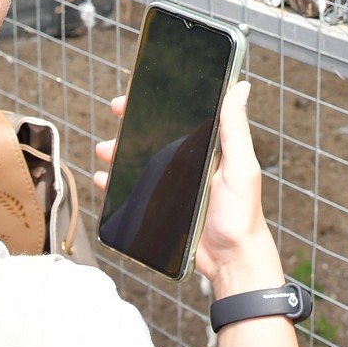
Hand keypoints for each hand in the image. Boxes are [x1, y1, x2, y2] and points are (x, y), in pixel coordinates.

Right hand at [92, 84, 283, 295]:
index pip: (184, 116)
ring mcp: (175, 184)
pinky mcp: (162, 207)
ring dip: (120, 151)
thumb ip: (236, 128)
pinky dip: (116, 183)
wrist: (231, 260)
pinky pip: (134, 191)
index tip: (140, 91)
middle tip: (117, 112)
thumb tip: (241, 86)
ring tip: (105, 150)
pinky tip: (104, 179)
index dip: (162, 103)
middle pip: (156, 135)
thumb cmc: (243, 213)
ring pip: (140, 161)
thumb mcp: (241, 166)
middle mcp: (191, 161)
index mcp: (211, 147)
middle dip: (133, 124)